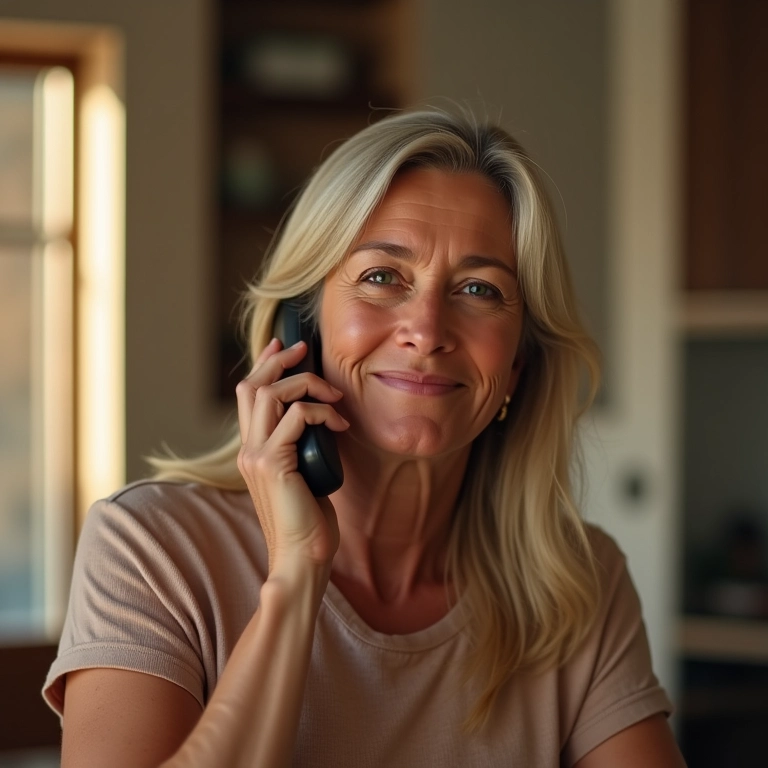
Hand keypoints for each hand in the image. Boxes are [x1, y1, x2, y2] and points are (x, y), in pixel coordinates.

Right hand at [235, 338, 348, 572]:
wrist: (303, 558)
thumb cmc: (309, 521)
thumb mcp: (305, 473)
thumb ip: (302, 446)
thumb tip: (322, 418)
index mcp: (252, 451)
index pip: (248, 396)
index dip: (264, 365)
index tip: (284, 347)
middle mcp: (247, 450)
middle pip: (252, 385)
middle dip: (279, 360)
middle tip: (304, 349)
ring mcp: (256, 456)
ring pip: (269, 393)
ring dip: (305, 383)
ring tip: (333, 394)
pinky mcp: (273, 463)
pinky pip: (296, 416)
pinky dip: (321, 411)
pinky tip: (340, 422)